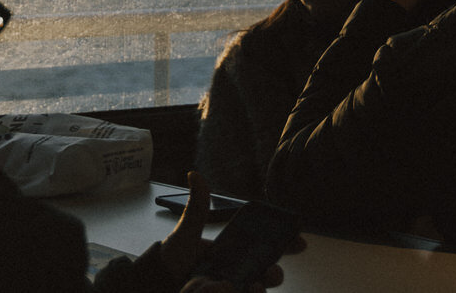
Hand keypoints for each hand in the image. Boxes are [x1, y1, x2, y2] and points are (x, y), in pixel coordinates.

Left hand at [158, 172, 298, 292]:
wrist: (155, 284)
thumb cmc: (170, 260)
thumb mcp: (184, 232)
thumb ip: (196, 208)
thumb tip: (194, 174)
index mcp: (232, 252)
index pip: (264, 248)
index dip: (284, 245)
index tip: (300, 242)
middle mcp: (235, 272)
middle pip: (266, 274)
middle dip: (275, 273)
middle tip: (272, 270)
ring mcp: (231, 289)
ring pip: (255, 291)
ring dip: (259, 289)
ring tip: (252, 286)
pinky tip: (231, 289)